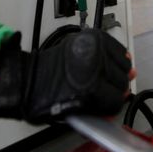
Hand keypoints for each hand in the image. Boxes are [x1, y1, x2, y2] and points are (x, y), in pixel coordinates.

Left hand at [0, 30, 131, 123]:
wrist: (30, 78)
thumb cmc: (45, 98)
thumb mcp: (74, 114)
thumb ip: (97, 112)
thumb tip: (111, 112)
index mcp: (92, 89)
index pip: (117, 99)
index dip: (113, 104)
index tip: (110, 103)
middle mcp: (96, 67)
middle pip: (122, 80)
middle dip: (116, 87)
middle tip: (108, 89)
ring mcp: (94, 49)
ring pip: (122, 61)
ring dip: (118, 69)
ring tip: (109, 73)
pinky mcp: (91, 37)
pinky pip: (114, 45)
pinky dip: (115, 52)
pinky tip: (109, 58)